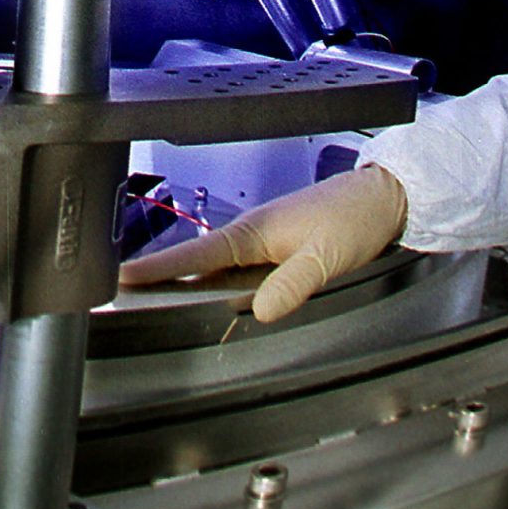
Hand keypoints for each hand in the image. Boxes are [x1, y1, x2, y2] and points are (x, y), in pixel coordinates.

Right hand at [117, 165, 408, 322]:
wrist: (383, 197)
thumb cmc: (355, 218)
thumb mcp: (325, 257)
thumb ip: (291, 284)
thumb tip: (260, 312)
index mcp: (255, 232)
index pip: (196, 255)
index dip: (159, 268)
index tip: (124, 277)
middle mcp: (253, 233)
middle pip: (197, 260)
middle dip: (161, 274)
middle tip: (125, 291)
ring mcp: (263, 238)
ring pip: (216, 264)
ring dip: (188, 277)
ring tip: (155, 295)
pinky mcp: (277, 245)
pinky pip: (236, 265)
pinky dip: (217, 278)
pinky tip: (212, 293)